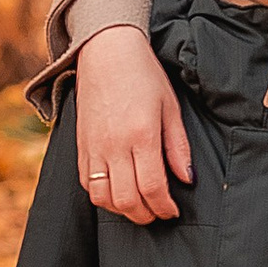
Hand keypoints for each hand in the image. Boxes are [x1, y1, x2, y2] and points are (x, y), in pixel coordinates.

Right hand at [76, 23, 191, 222]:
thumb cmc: (144, 76)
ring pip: (103, 198)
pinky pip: (87, 184)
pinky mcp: (81, 146)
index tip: (173, 211)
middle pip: (127, 200)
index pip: (152, 187)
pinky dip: (103, 197)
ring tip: (140, 207)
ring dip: (123, 210)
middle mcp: (114, 145)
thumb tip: (186, 179)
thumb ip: (178, 147)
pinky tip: (118, 193)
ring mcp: (94, 147)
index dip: (164, 207)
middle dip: (146, 214)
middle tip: (159, 213)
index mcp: (141, 135)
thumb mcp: (170, 107)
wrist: (107, 52)